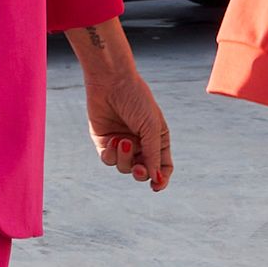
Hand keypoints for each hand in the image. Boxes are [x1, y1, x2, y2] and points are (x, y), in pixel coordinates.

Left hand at [71, 20, 172, 190]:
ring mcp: (122, 144)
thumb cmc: (136, 99)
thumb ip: (153, 154)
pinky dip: (110, 155)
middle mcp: (141, 144)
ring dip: (124, 159)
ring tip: (122, 140)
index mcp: (157, 139)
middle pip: (143, 172)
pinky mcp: (104, 141)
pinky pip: (108, 159)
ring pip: (124, 168)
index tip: (156, 186)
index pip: (163, 166)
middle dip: (141, 172)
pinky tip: (112, 140)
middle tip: (139, 167)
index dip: (161, 179)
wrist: (111, 81)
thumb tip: (155, 179)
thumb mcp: (150, 127)